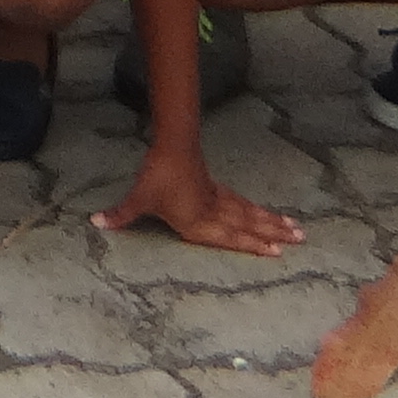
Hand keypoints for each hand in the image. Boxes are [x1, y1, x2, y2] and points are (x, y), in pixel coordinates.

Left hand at [94, 147, 303, 258]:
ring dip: (272, 221)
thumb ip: (122, 215)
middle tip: (301, 239)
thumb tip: (95, 223)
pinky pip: (243, 202)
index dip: (253, 245)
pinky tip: (267, 213)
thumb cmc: (157, 176)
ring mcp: (218, 199)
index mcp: (199, 223)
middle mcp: (214, 213)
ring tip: (295, 227)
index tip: (278, 252)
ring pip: (250, 213)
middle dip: (274, 233)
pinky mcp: (217, 188)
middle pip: (249, 224)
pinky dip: (257, 209)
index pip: (231, 237)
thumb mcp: (140, 199)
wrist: (171, 145)